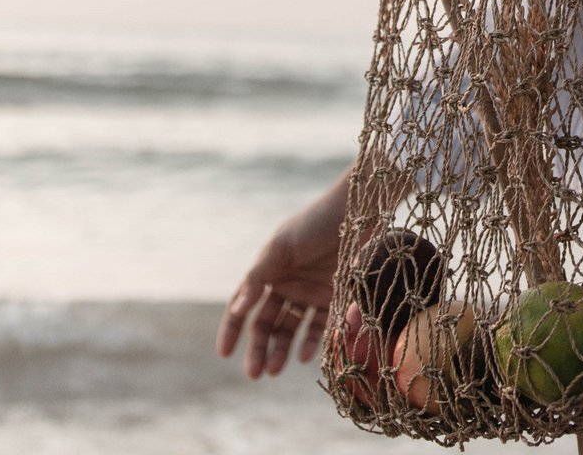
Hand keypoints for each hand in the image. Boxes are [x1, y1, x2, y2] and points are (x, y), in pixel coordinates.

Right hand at [216, 172, 349, 378]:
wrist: (358, 210)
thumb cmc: (315, 223)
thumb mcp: (281, 246)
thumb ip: (259, 277)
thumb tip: (238, 309)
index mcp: (269, 271)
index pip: (245, 306)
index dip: (233, 329)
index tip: (224, 354)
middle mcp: (288, 284)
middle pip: (267, 324)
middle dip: (259, 348)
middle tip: (256, 373)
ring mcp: (312, 292)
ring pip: (291, 329)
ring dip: (282, 350)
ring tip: (276, 369)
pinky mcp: (336, 296)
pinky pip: (321, 326)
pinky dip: (312, 342)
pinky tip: (305, 356)